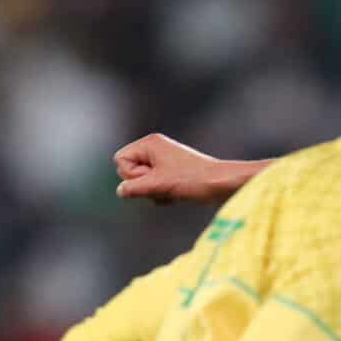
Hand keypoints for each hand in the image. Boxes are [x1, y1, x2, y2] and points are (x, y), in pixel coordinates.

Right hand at [113, 134, 264, 203]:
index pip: (120, 160)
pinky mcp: (170, 173)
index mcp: (150, 144)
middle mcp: (154, 149)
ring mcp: (162, 161)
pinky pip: (154, 186)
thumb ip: (135, 188)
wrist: (220, 184)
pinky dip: (162, 194)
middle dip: (143, 185)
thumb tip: (120, 191)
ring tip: (171, 192)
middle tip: (162, 186)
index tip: (149, 179)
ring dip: (154, 192)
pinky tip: (175, 196)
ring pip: (142, 182)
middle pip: (129, 172)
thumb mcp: (159, 184)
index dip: (131, 175)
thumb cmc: (193, 180)